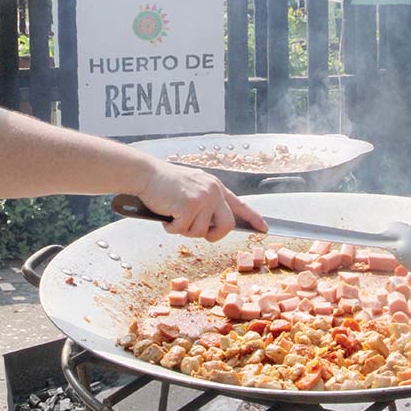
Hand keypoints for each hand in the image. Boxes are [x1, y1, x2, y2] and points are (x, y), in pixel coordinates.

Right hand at [136, 162, 266, 241]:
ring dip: (184, 230)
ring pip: (200, 232)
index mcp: (216, 187)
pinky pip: (182, 231)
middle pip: (227, 225)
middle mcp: (213, 191)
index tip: (263, 228)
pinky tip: (165, 214)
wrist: (146, 174)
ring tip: (173, 214)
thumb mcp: (192, 187)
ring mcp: (202, 198)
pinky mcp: (189, 205)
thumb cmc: (164, 184)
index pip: (240, 205)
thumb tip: (211, 227)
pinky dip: (171, 228)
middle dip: (213, 235)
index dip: (253, 218)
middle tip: (199, 233)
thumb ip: (205, 202)